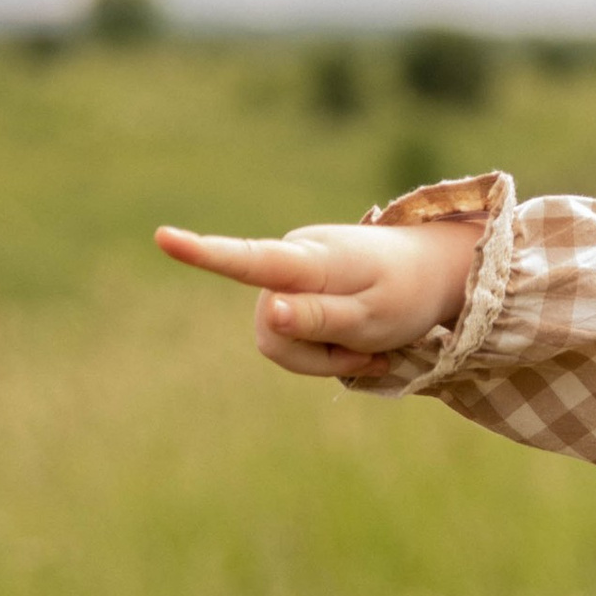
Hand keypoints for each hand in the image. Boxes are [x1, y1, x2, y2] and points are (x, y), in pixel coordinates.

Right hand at [152, 216, 481, 375]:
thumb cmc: (406, 294)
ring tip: (369, 347)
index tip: (164, 237)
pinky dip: (329, 354)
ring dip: (326, 358)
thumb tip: (267, 311)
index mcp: (310, 260)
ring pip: (281, 344)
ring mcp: (291, 277)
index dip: (205, 254)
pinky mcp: (295, 293)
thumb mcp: (372, 317)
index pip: (251, 260)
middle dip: (318, 357)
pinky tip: (363, 346)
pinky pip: (295, 343)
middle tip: (371, 353)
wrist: (431, 273)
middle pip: (273, 334)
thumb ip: (319, 316)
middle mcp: (290, 261)